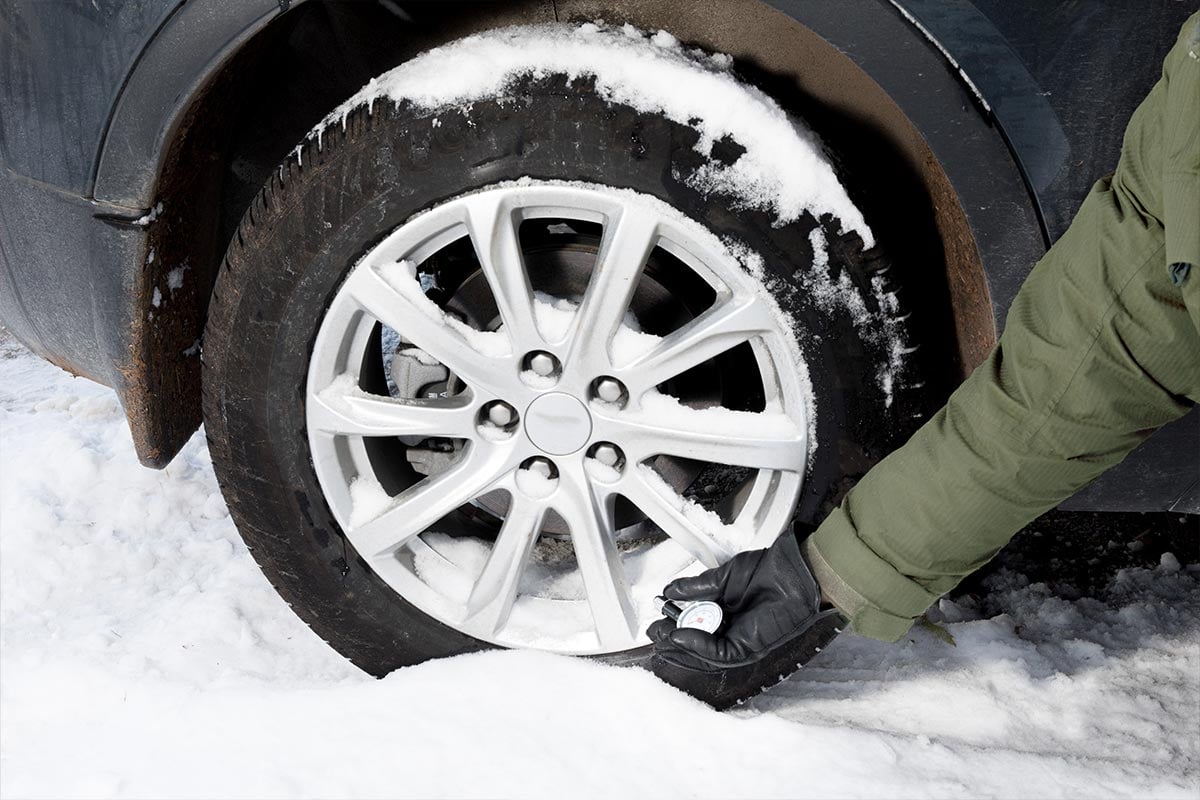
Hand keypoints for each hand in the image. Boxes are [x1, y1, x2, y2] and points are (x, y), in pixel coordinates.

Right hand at [647, 531, 844, 708]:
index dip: (674, 623)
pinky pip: (719, 652)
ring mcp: (739, 638)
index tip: (657, 619)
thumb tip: (671, 591)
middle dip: (672, 639)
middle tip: (655, 632)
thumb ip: (697, 588)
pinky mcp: (748, 647)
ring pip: (704, 651)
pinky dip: (699, 645)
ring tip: (664, 634)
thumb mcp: (724, 577)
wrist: (795, 573)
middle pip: (696, 641)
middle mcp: (731, 627)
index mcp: (726, 610)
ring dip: (681, 645)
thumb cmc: (770, 571)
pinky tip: (683, 634)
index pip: (694, 623)